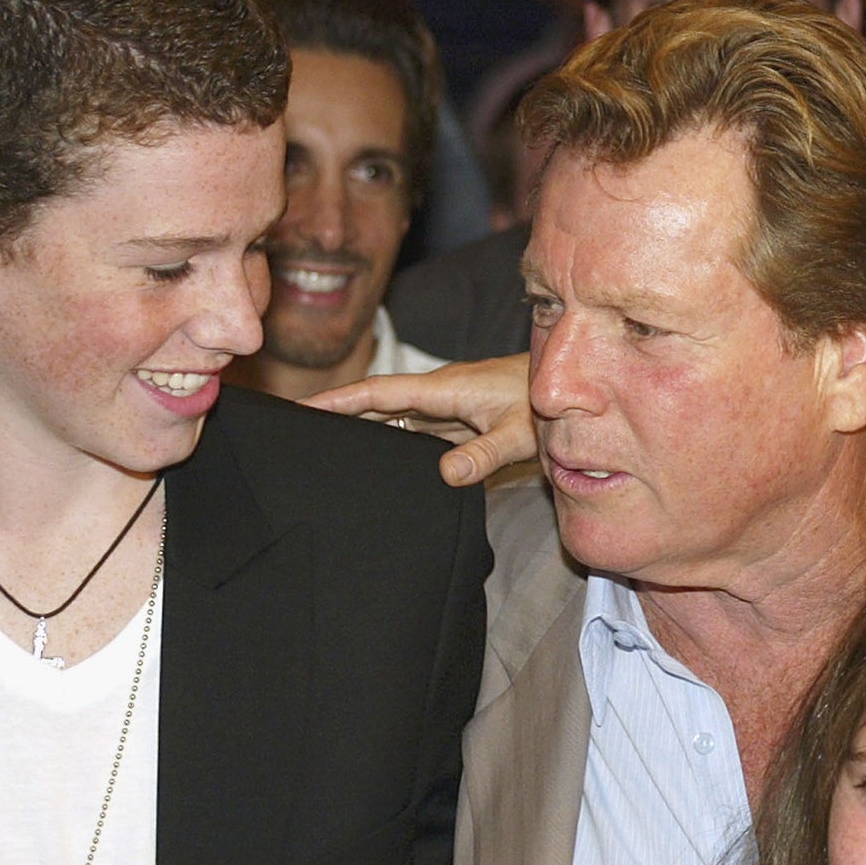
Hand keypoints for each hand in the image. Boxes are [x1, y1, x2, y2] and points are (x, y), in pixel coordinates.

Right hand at [306, 353, 533, 485]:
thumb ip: (483, 455)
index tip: (302, 408)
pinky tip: (374, 458)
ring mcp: (444, 407)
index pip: (378, 392)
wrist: (571, 395)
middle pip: (375, 403)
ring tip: (322, 445)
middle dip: (336, 412)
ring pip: (390, 416)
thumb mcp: (516, 433)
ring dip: (359, 426)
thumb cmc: (543, 407)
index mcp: (443, 390)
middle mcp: (437, 395)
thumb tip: (446, 474)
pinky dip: (388, 438)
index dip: (339, 400)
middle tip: (294, 429)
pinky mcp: (455, 420)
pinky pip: (411, 428)